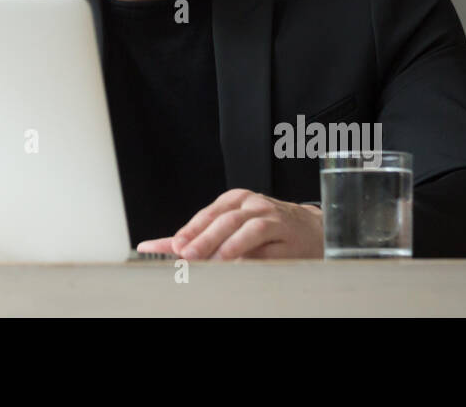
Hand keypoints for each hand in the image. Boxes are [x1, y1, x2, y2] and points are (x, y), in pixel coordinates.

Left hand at [136, 189, 323, 259]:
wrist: (312, 230)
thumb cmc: (266, 229)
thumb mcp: (231, 227)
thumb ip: (196, 238)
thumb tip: (153, 247)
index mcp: (235, 200)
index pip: (208, 214)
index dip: (190, 230)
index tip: (173, 247)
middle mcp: (253, 205)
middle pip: (225, 220)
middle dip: (204, 238)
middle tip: (187, 255)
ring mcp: (272, 219)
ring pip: (247, 228)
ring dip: (228, 245)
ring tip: (212, 260)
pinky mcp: (289, 236)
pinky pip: (269, 245)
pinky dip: (253, 255)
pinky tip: (240, 264)